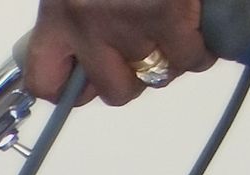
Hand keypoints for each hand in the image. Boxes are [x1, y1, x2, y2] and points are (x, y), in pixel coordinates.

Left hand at [24, 0, 217, 105]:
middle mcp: (86, 24)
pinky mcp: (169, 14)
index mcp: (58, 9)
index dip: (71, 91)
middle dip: (138, 78)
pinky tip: (204, 28)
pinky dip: (204, 49)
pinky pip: (193, 57)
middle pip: (115, 90)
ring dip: (176, 59)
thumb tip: (96, 47)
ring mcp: (127, 22)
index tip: (89, 81)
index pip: (46, 80)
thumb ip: (82, 7)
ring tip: (183, 32)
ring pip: (159, 75)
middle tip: (151, 50)